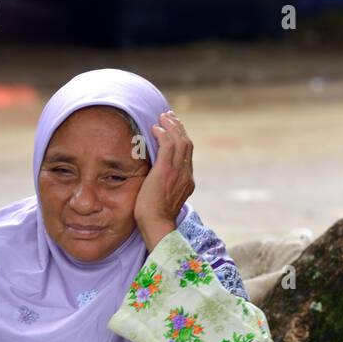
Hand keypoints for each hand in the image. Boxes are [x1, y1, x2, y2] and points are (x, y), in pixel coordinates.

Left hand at [133, 109, 194, 249]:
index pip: (187, 154)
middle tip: (168, 116)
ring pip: (180, 141)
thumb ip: (164, 185)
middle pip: (187, 143)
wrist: (156, 225)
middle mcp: (186, 174)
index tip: (173, 129)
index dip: (181, 138)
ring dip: (171, 126)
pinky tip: (155, 128)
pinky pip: (167, 145)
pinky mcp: (166, 171)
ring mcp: (177, 172)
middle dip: (178, 128)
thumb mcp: (164, 198)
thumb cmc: (154, 216)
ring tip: (162, 117)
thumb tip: (155, 178)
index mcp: (187, 181)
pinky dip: (162, 133)